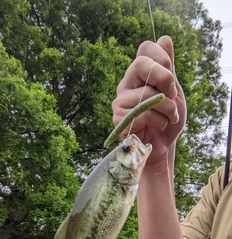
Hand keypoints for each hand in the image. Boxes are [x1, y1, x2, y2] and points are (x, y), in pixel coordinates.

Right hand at [112, 36, 186, 165]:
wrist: (164, 146)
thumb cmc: (168, 119)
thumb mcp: (173, 92)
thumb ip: (168, 69)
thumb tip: (165, 38)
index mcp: (139, 74)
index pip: (145, 48)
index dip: (163, 58)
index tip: (173, 80)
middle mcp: (127, 84)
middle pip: (142, 64)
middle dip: (165, 79)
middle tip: (172, 95)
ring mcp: (120, 101)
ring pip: (147, 94)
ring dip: (168, 108)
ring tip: (171, 118)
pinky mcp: (119, 119)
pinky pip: (143, 114)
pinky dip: (160, 121)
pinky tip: (160, 126)